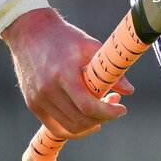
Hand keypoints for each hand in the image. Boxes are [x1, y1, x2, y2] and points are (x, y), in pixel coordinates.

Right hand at [1, 8, 133, 137]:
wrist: (30, 31)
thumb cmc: (64, 37)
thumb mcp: (89, 45)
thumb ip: (109, 69)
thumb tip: (129, 90)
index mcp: (64, 73)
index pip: (88, 107)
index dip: (108, 112)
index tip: (122, 109)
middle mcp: (48, 90)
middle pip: (80, 121)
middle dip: (102, 118)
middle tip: (114, 106)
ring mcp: (38, 99)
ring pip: (68, 127)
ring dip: (89, 125)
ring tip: (100, 111)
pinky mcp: (32, 103)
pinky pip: (54, 127)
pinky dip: (72, 128)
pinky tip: (84, 121)